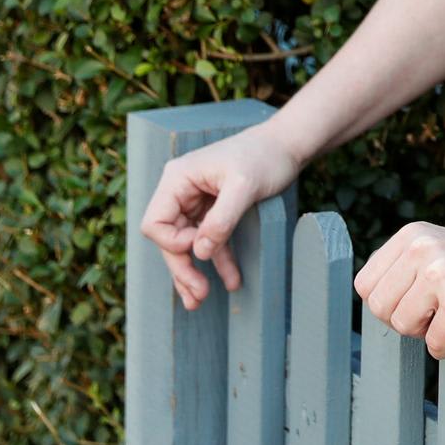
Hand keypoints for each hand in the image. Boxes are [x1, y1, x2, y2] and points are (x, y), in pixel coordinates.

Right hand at [139, 123, 301, 310]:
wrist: (288, 144)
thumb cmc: (266, 157)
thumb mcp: (245, 186)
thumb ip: (222, 219)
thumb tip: (200, 253)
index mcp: (178, 179)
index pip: (156, 224)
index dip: (173, 244)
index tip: (201, 248)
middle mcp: (181, 190)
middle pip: (169, 239)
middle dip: (182, 269)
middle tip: (198, 296)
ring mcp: (197, 200)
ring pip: (187, 244)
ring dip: (193, 272)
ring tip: (200, 300)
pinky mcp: (214, 209)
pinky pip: (209, 239)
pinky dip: (218, 260)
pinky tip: (231, 280)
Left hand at [353, 223, 444, 359]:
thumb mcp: (437, 251)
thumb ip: (403, 268)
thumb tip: (369, 301)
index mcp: (412, 235)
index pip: (366, 283)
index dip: (387, 302)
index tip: (415, 302)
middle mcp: (422, 249)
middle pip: (378, 307)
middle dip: (403, 320)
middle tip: (433, 314)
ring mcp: (440, 274)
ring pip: (401, 325)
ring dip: (424, 332)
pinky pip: (433, 342)